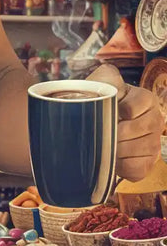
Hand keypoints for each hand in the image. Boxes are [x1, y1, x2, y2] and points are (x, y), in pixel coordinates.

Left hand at [91, 63, 161, 181]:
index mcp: (146, 99)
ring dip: (118, 149)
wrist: (90, 122)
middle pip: (139, 129)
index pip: (133, 107)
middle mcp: (155, 120)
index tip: (105, 112)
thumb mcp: (101, 82)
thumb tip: (111, 75)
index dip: (117, 111)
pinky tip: (112, 159)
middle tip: (99, 132)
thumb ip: (108, 75)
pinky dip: (121, 167)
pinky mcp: (147, 163)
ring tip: (104, 145)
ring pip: (141, 149)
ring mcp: (154, 143)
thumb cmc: (97, 101)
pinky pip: (138, 169)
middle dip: (115, 132)